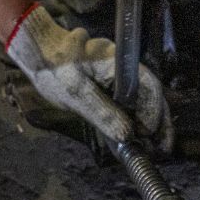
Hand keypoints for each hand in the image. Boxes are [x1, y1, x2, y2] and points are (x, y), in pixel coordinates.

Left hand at [5, 4, 172, 148]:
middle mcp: (123, 67)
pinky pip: (128, 102)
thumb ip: (101, 113)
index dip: (154, 111)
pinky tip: (134, 139)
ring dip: (150, 123)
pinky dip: (134, 120)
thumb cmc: (53, 67)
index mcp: (118, 63)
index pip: (148, 85)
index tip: (148, 135)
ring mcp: (118, 75)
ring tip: (153, 148)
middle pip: (151, 94)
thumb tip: (127, 136)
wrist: (37, 51)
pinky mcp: (110, 84)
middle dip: (159, 122)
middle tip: (162, 149)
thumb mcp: (74, 92)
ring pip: (142, 100)